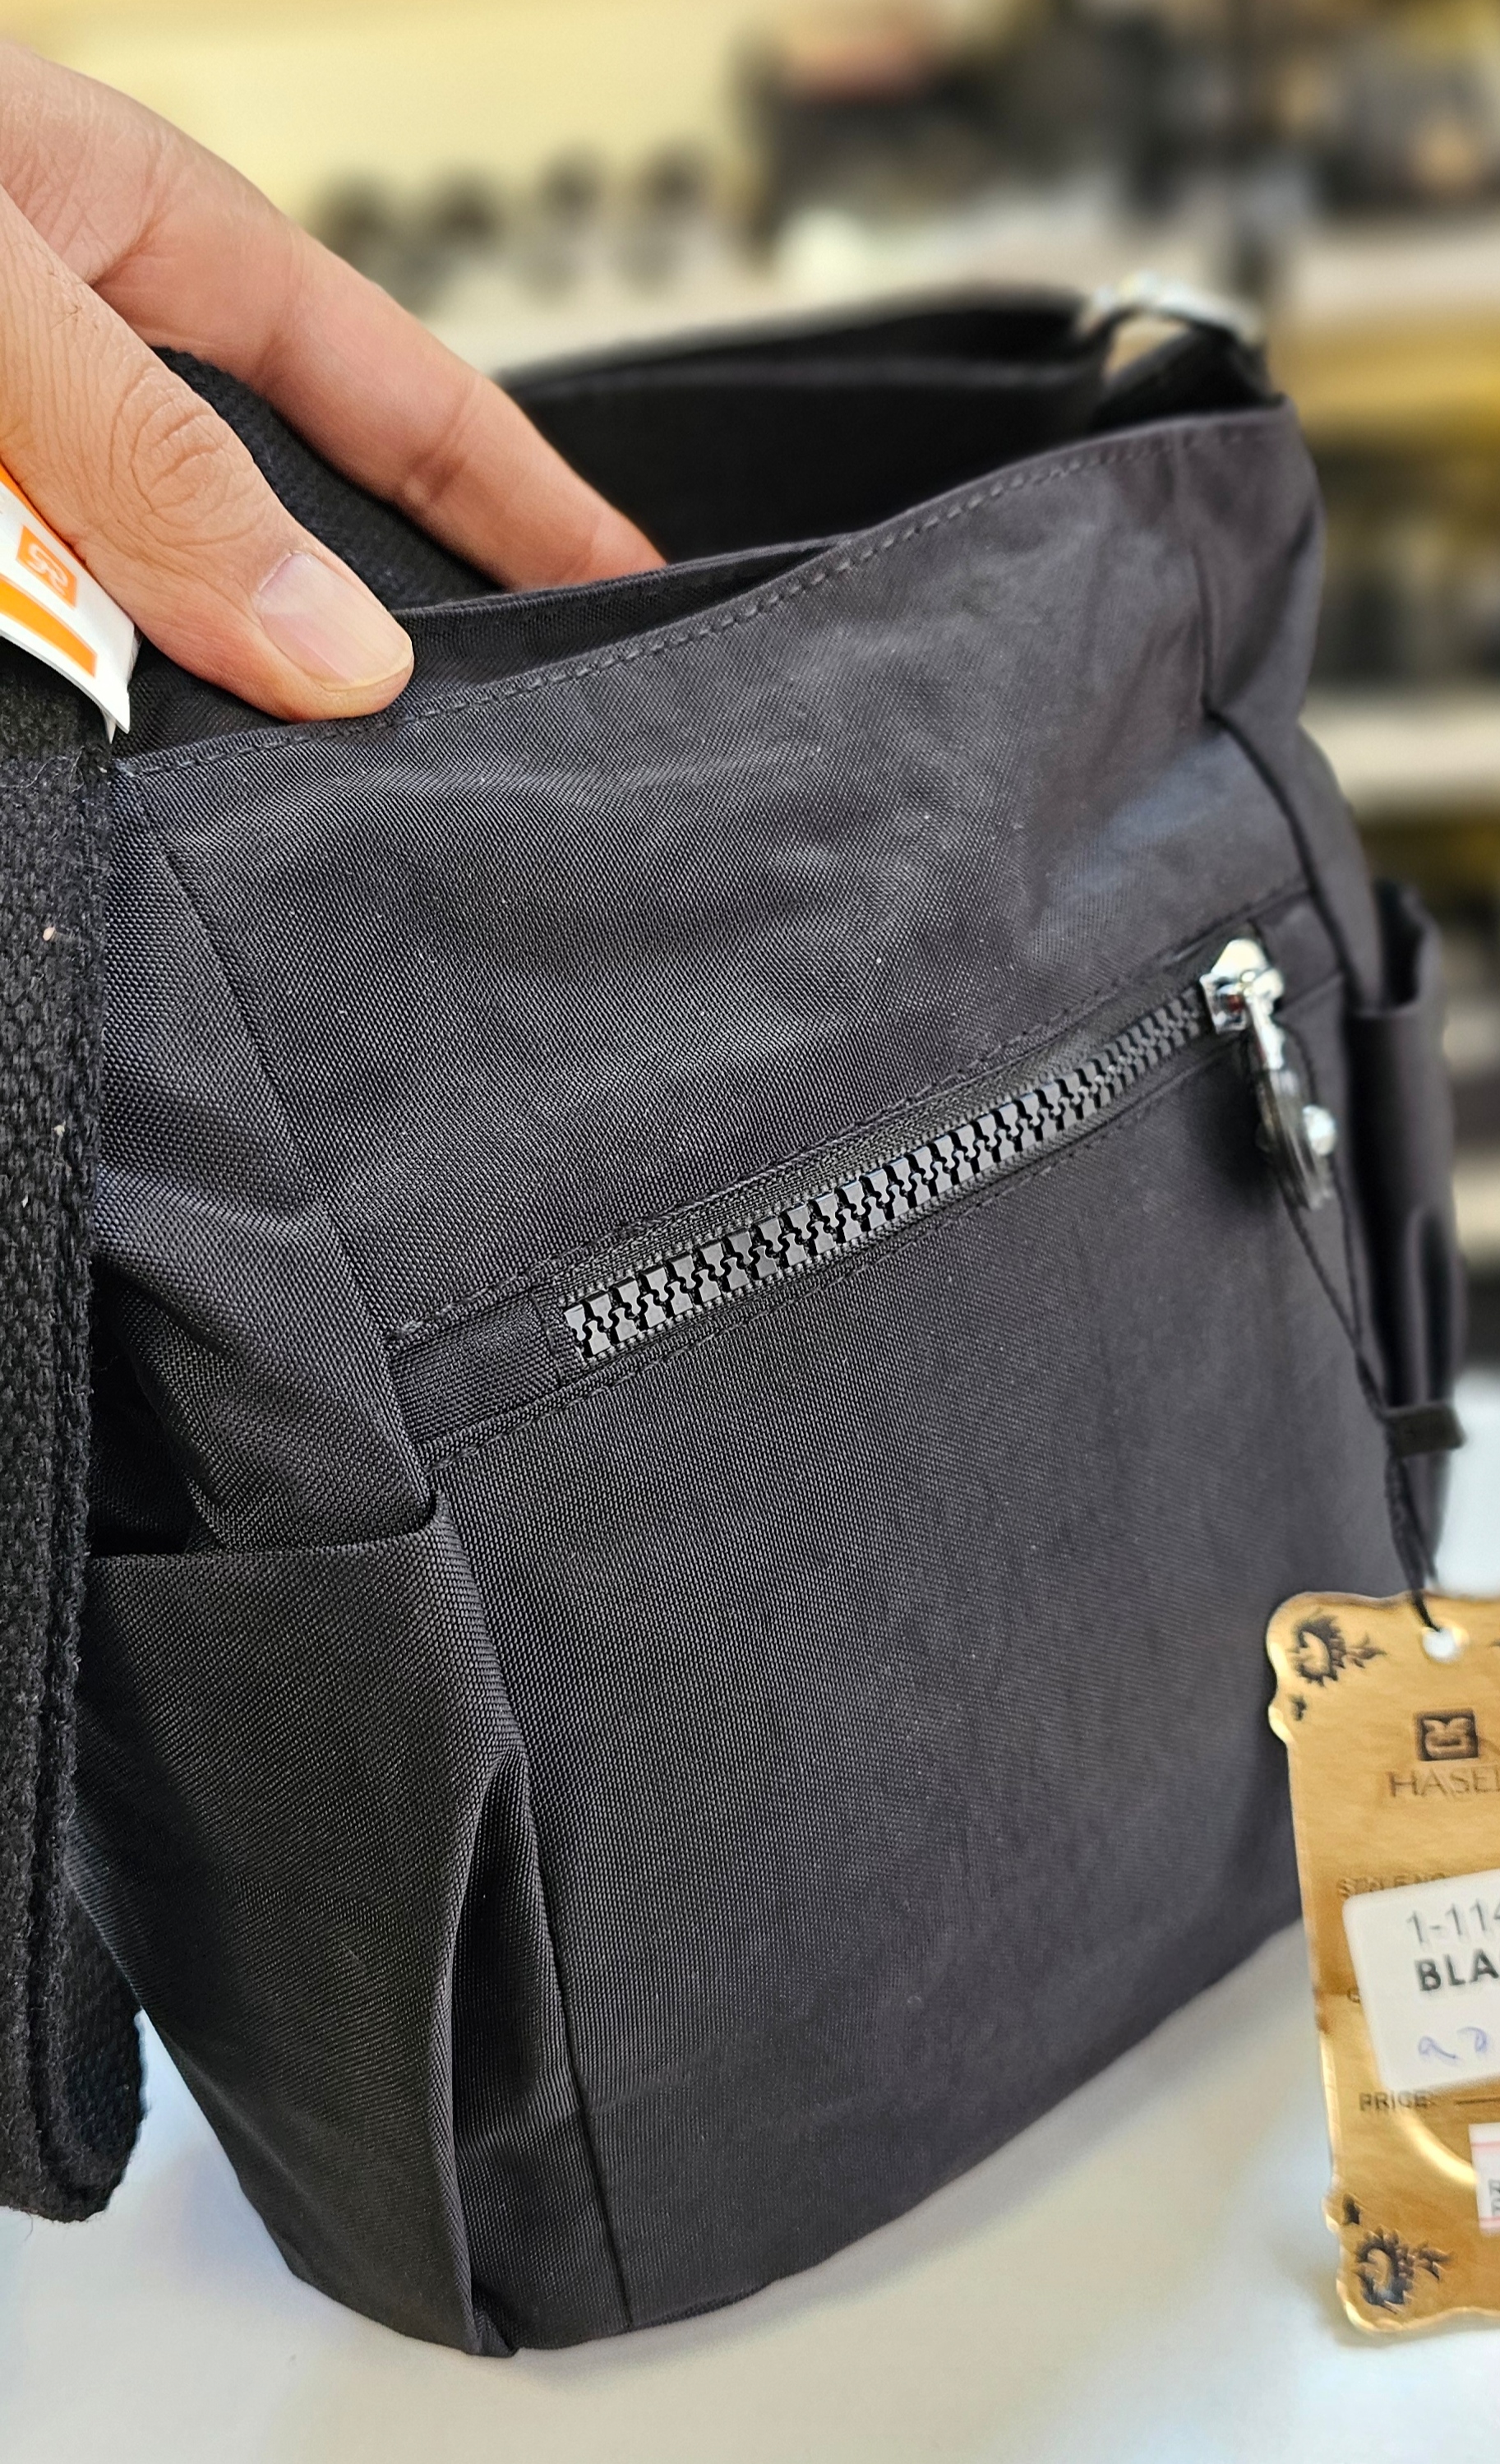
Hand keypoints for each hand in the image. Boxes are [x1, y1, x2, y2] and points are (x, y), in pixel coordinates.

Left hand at [0, 44, 661, 719]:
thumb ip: (148, 450)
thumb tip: (334, 644)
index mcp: (174, 248)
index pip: (414, 407)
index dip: (536, 517)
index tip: (634, 612)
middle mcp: (109, 360)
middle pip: (306, 532)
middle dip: (390, 642)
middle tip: (484, 762)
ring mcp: (28, 453)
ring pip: (166, 619)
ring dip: (203, 701)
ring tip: (286, 795)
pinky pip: (46, 650)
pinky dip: (79, 706)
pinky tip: (110, 759)